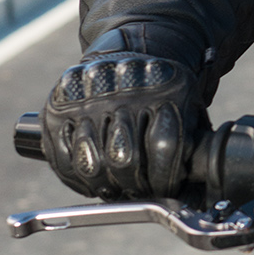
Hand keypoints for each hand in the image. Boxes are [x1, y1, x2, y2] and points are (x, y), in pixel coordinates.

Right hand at [42, 53, 204, 199]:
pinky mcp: (57, 106)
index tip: (166, 191)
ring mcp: (86, 96)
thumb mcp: (189, 106)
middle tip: (138, 194)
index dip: (164, 177)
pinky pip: (62, 156)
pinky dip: (75, 180)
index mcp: (164, 85)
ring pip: (90, 162)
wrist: (127, 60)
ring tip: (116, 190)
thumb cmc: (162, 94)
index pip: (163, 143)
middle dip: (133, 186)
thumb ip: (196, 141)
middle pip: (123, 156)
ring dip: (104, 187)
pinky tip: (91, 184)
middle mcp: (122, 87)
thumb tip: (194, 189)